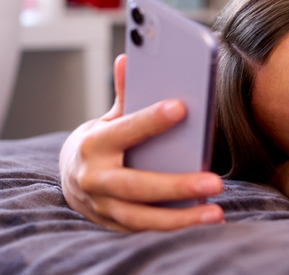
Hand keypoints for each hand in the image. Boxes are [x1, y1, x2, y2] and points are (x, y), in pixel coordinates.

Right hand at [59, 54, 224, 231]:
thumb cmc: (101, 143)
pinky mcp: (115, 226)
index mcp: (94, 145)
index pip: (125, 131)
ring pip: (142, 218)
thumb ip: (125, 94)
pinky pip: (146, 231)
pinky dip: (175, 229)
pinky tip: (205, 222)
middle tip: (215, 182)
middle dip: (176, 185)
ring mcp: (104, 207)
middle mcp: (95, 180)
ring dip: (180, 218)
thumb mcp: (108, 118)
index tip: (182, 107)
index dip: (151, 119)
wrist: (72, 180)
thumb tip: (127, 58)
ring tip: (215, 212)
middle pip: (137, 186)